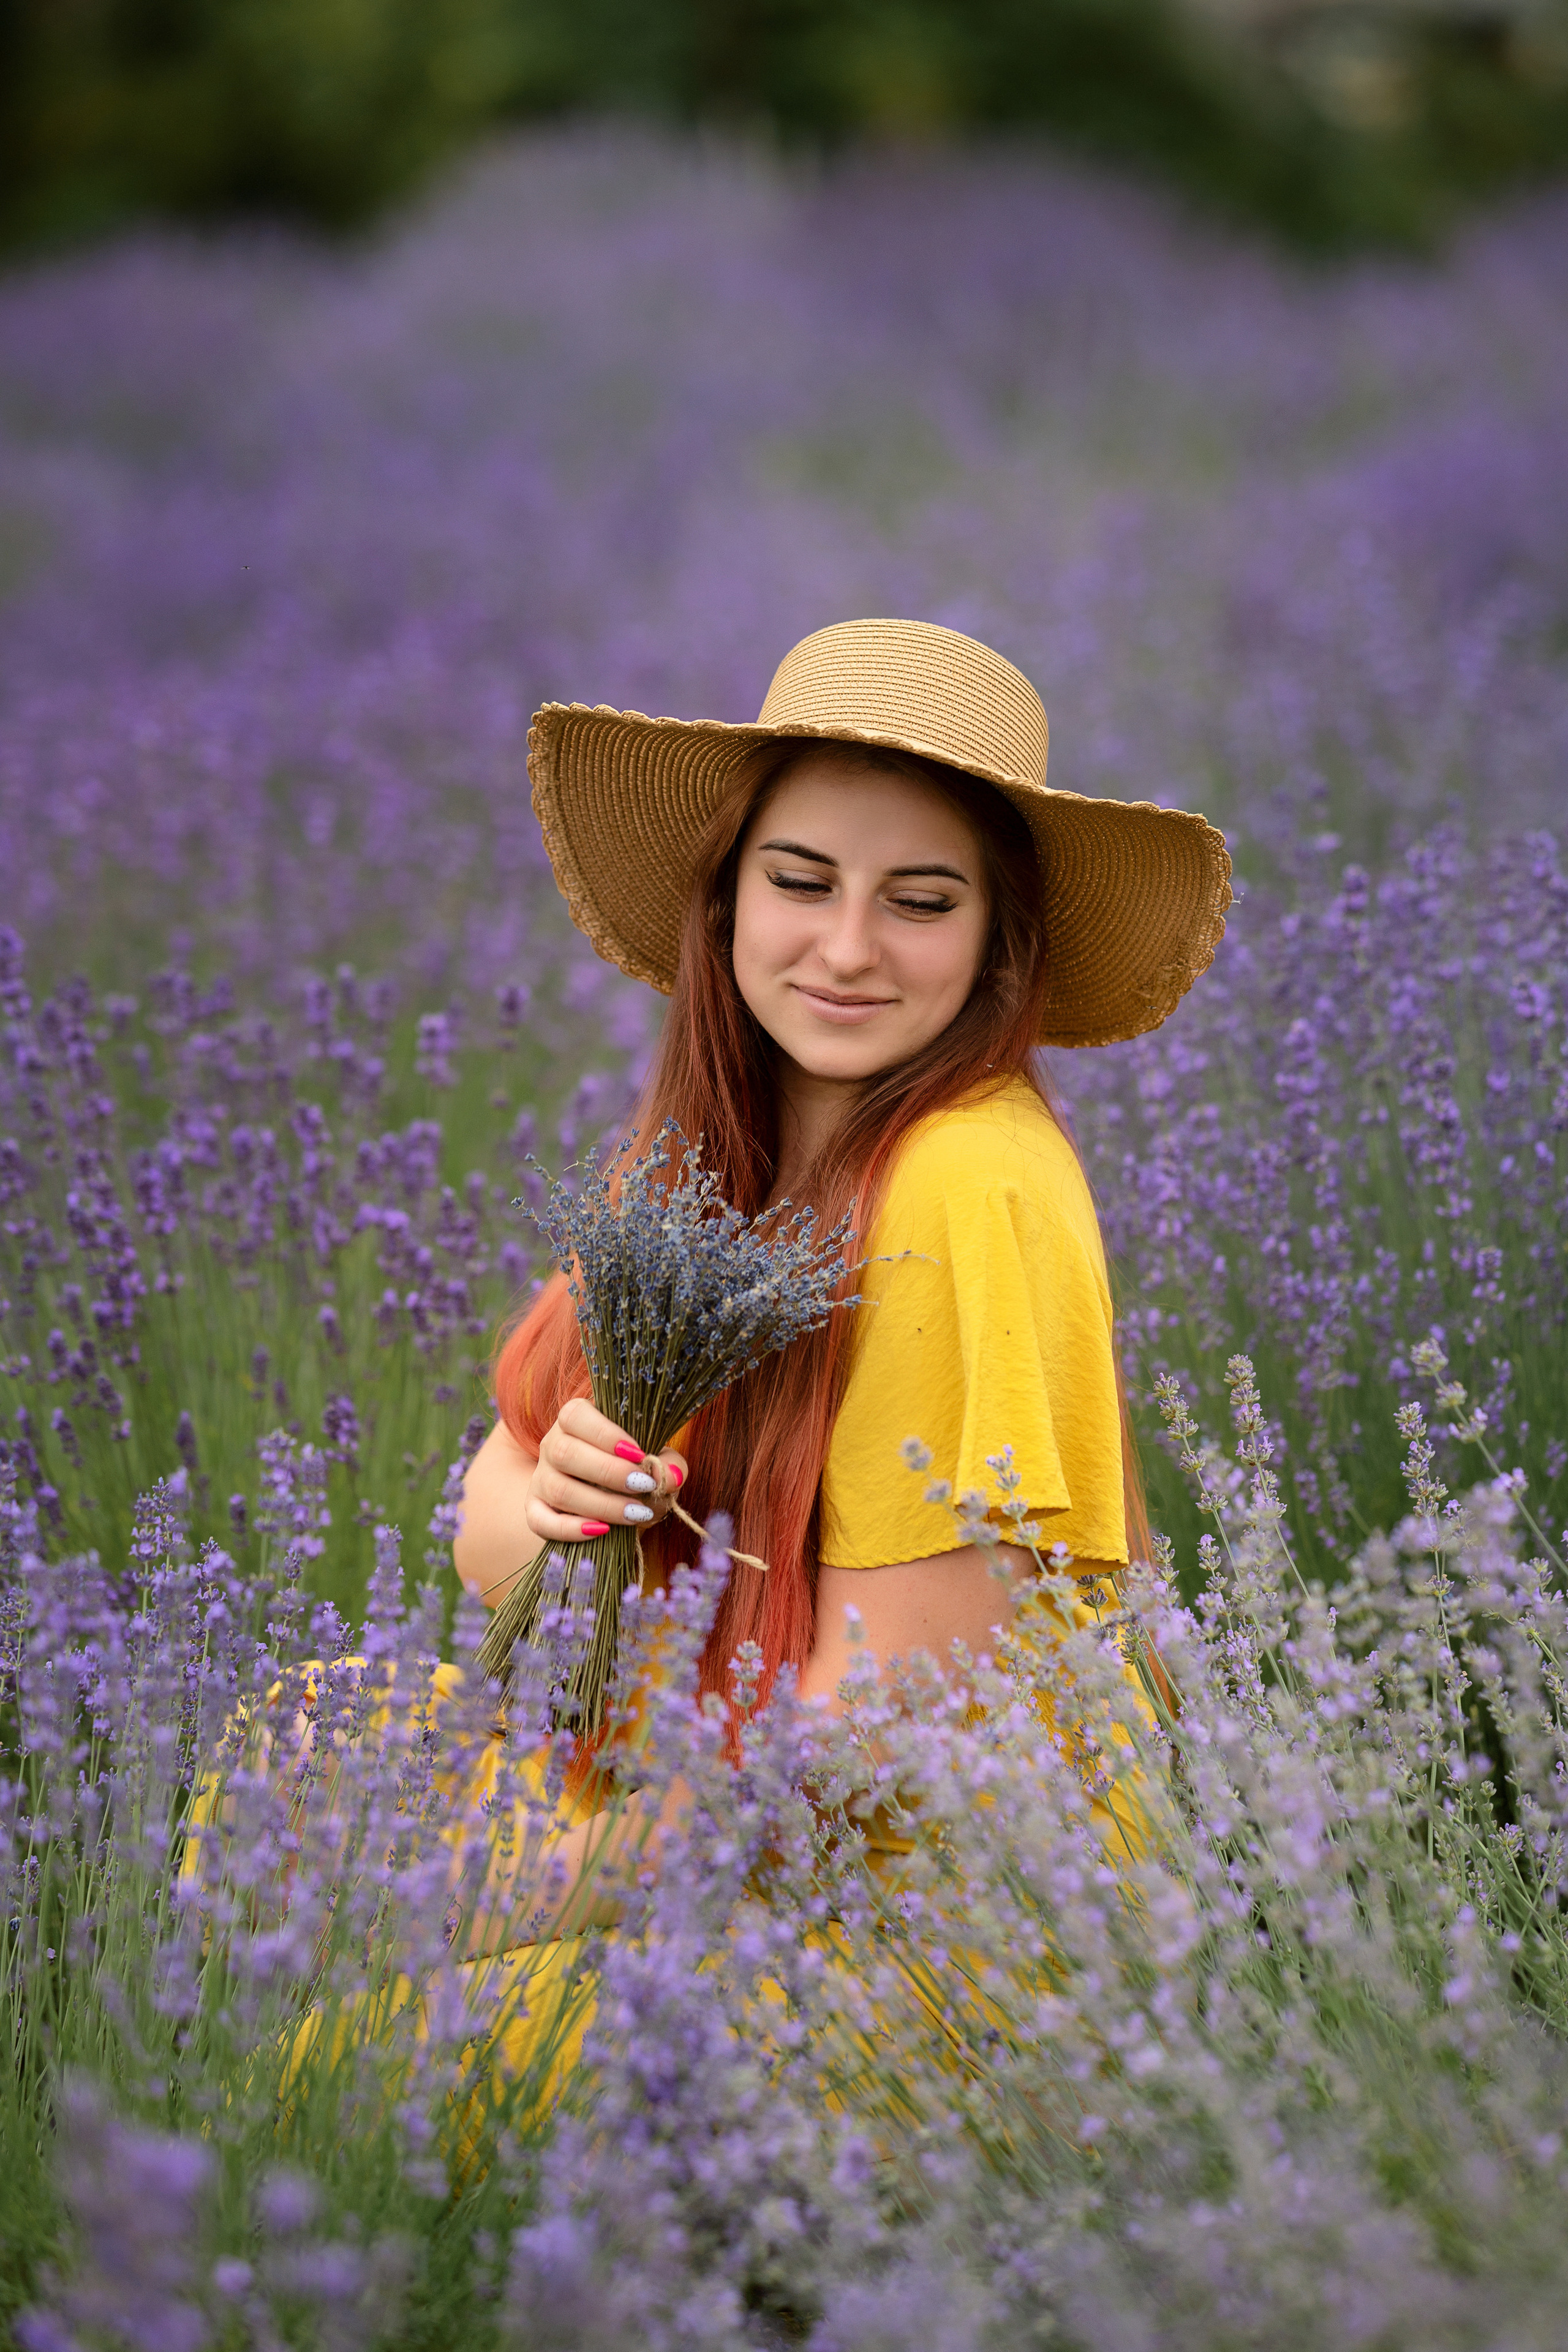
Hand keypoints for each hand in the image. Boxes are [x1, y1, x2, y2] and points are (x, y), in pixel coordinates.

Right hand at [526, 1396, 686, 1547]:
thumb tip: (671, 1476)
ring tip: (636, 1513)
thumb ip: (668, 1463)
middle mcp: (551, 1445)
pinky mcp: (535, 1510)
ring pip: (558, 1489)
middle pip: (565, 1453)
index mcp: (575, 1420)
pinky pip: (542, 1521)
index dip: (605, 1434)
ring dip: (600, 1504)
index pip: (575, 1415)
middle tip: (643, 1486)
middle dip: (608, 1472)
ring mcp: (541, 1478)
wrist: (612, 1497)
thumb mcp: (655, 1461)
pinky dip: (570, 1530)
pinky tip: (601, 1531)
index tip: (639, 1454)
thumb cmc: (634, 1469)